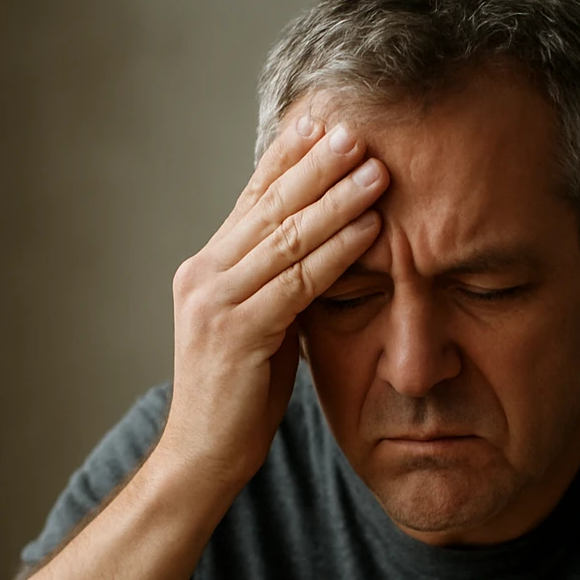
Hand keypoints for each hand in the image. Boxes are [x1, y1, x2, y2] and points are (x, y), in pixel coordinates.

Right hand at [158, 113, 389, 491]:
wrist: (202, 457)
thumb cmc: (238, 398)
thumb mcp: (260, 328)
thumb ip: (278, 286)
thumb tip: (323, 249)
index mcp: (206, 269)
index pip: (252, 198)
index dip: (289, 158)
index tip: (325, 123)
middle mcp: (203, 274)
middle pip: (268, 205)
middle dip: (316, 165)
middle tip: (358, 130)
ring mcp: (215, 302)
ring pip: (285, 237)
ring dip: (336, 199)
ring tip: (377, 170)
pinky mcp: (235, 333)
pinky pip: (296, 282)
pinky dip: (337, 252)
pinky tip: (369, 229)